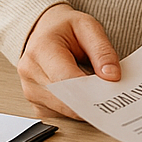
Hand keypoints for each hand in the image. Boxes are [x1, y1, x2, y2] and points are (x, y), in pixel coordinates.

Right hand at [16, 3, 120, 119]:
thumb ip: (102, 51)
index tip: (107, 96)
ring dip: (82, 106)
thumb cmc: (64, 27)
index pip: (64, 78)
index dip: (87, 91)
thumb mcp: (88, 27)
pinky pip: (58, 114)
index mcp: (41, 49)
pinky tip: (85, 97)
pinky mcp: (36, 102)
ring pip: (61, 110)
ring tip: (97, 93)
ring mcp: (30, 89)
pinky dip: (74, 109)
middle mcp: (30, 71)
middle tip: (110, 99)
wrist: (44, 29)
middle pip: (62, 99)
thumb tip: (112, 77)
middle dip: (89, 101)